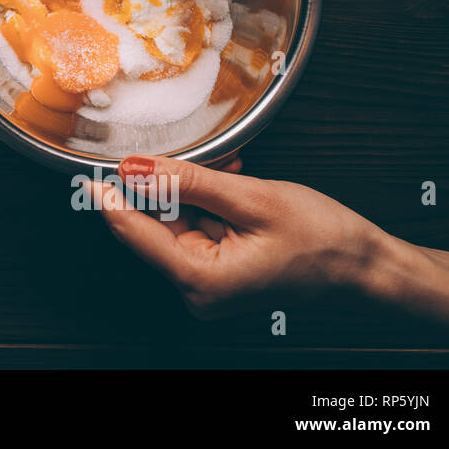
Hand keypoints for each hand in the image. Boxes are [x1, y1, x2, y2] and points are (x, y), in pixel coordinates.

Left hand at [88, 155, 383, 317]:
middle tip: (204, 159)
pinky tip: (232, 184)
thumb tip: (135, 168)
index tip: (85, 171)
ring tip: (233, 171)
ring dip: (196, 189)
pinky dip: (209, 202)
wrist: (363, 264)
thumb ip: (187, 181)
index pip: (133, 231)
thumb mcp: (251, 198)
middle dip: (173, 184)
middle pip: (154, 222)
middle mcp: (197, 288)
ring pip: (176, 218)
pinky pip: (195, 226)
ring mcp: (205, 281)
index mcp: (200, 279)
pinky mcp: (216, 270)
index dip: (107, 197)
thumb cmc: (322, 240)